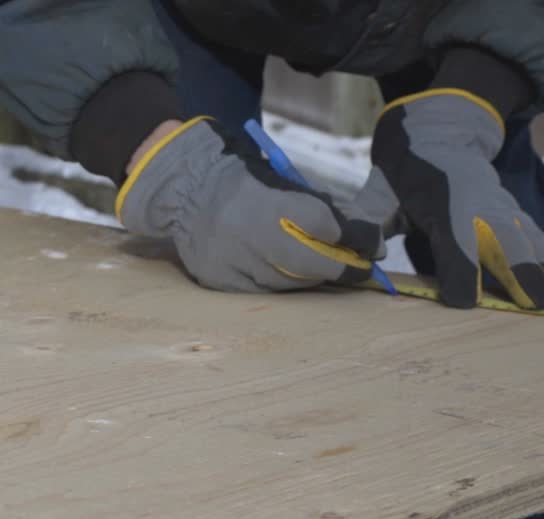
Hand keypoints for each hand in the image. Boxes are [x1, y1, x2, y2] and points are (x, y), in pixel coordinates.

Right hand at [116, 117, 380, 292]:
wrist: (188, 192)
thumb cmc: (247, 187)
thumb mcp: (284, 186)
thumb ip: (320, 210)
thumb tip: (362, 240)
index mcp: (271, 199)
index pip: (326, 226)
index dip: (355, 242)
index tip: (370, 253)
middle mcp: (251, 232)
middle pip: (310, 263)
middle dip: (338, 269)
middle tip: (355, 270)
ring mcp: (232, 259)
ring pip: (286, 283)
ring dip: (308, 279)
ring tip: (316, 270)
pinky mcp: (218, 278)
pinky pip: (259, 292)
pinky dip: (277, 286)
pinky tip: (281, 274)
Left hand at [371, 90, 543, 309]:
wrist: (437, 140)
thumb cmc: (403, 176)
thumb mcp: (377, 193)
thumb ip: (367, 221)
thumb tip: (368, 251)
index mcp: (444, 204)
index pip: (458, 246)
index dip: (462, 275)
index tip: (462, 302)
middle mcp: (481, 207)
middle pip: (509, 244)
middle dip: (520, 275)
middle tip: (528, 306)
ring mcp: (504, 209)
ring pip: (531, 242)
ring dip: (538, 271)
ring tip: (539, 303)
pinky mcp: (516, 214)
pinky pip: (537, 238)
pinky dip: (542, 259)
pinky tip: (541, 288)